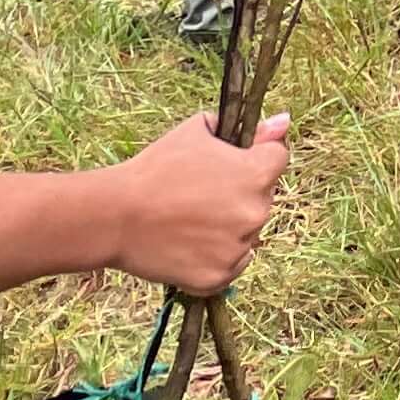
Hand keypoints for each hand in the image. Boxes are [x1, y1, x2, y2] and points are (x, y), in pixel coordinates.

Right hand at [108, 112, 291, 294]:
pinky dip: (214, 257)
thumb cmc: (155, 168)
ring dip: (228, 227)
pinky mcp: (219, 277)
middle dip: (239, 194)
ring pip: (247, 234)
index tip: (230, 164)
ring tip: (189, 220)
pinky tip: (188, 244)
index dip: (254, 158)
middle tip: (200, 194)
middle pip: (262, 198)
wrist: (115, 216)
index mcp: (256, 174)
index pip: (278, 159)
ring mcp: (239, 248)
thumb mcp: (197, 132)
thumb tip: (284, 121)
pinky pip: (231, 264)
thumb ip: (248, 131)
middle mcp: (256, 213)